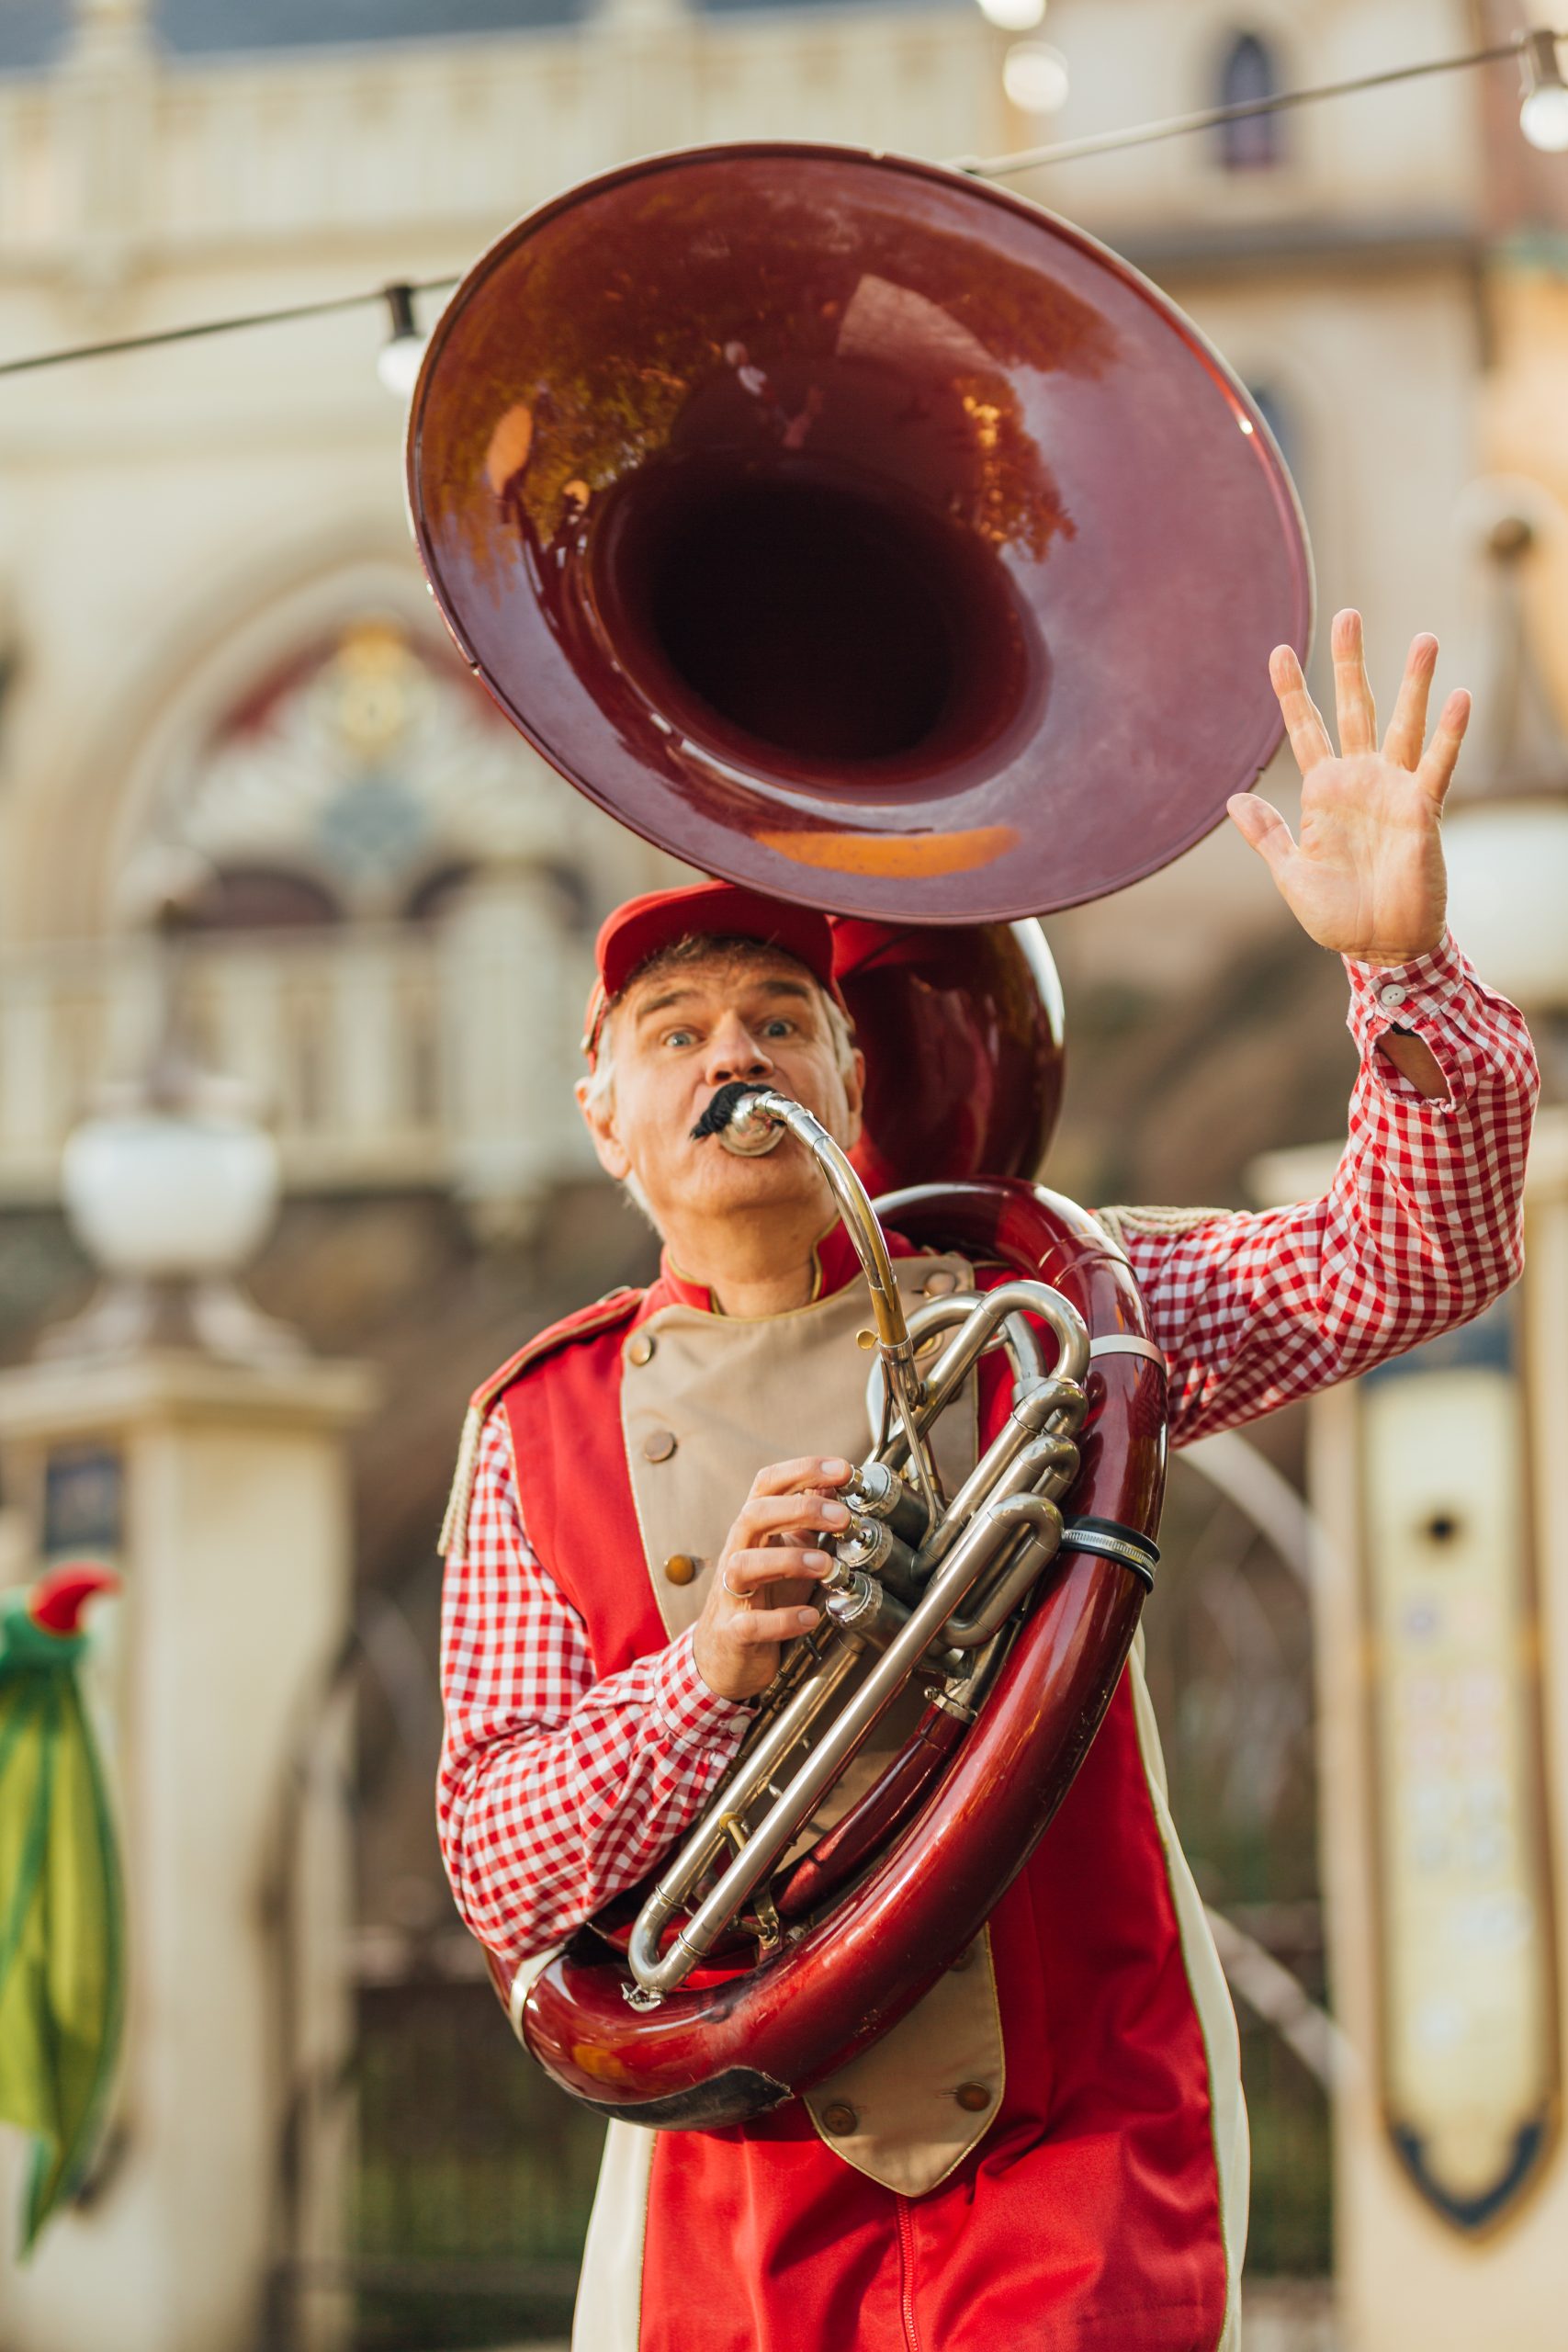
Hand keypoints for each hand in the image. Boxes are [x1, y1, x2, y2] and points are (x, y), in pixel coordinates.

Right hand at [691, 1456, 853, 1701]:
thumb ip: (806, 1519)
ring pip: (743, 1564)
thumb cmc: (763, 1598)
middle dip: (801, 1510)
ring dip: (789, 1561)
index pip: (768, 1484)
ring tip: (827, 1567)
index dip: (803, 1470)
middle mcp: (738, 1553)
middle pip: (754, 1515)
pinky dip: (783, 1620)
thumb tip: (834, 1483)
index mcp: (754, 1530)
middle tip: (843, 1519)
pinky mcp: (734, 1632)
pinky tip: (810, 1618)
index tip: (843, 1470)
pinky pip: (751, 1624)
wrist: (726, 1656)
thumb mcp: (787, 1550)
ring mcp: (731, 1593)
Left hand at [1228, 609, 1470, 965]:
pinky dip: (1449, 733)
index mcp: (1323, 792)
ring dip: (1414, 682)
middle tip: (1348, 614)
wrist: (1380, 946)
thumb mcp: (1290, 872)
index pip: (1305, 729)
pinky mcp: (1423, 809)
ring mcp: (1393, 790)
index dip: (1292, 692)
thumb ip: (1266, 834)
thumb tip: (1233, 798)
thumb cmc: (1336, 914)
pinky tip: (1460, 697)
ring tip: (1424, 638)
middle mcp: (1360, 780)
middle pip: (1354, 708)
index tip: (1278, 651)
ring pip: (1404, 723)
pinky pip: (1437, 765)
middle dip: (1349, 664)